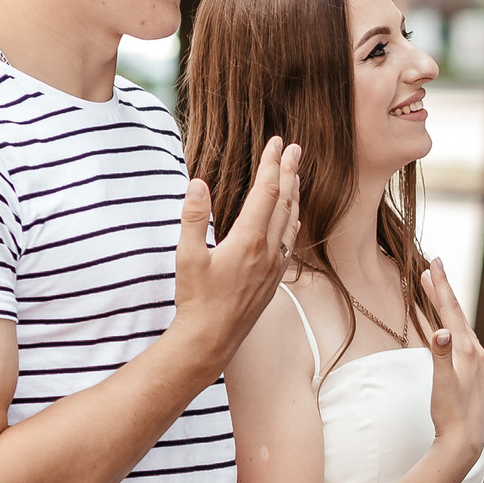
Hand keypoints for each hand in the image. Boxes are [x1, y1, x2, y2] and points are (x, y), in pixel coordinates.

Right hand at [175, 138, 300, 368]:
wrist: (211, 339)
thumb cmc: (196, 300)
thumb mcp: (187, 256)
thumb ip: (193, 217)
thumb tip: (197, 183)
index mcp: (249, 240)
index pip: (266, 191)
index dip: (272, 164)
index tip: (276, 143)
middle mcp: (269, 251)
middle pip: (284, 201)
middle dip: (289, 172)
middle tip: (294, 148)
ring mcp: (275, 266)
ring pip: (291, 221)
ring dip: (295, 194)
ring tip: (296, 175)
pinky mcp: (274, 279)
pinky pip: (290, 241)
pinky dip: (293, 220)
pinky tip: (291, 217)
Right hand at [421, 265, 483, 463]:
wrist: (466, 442)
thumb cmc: (450, 414)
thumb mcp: (442, 385)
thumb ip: (440, 357)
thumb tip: (440, 332)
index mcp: (467, 350)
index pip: (450, 311)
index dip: (440, 286)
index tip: (433, 262)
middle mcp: (476, 352)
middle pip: (457, 314)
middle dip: (442, 290)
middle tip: (433, 266)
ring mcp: (478, 363)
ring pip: (461, 326)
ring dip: (447, 308)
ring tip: (436, 292)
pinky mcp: (476, 373)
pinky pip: (464, 340)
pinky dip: (454, 326)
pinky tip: (450, 330)